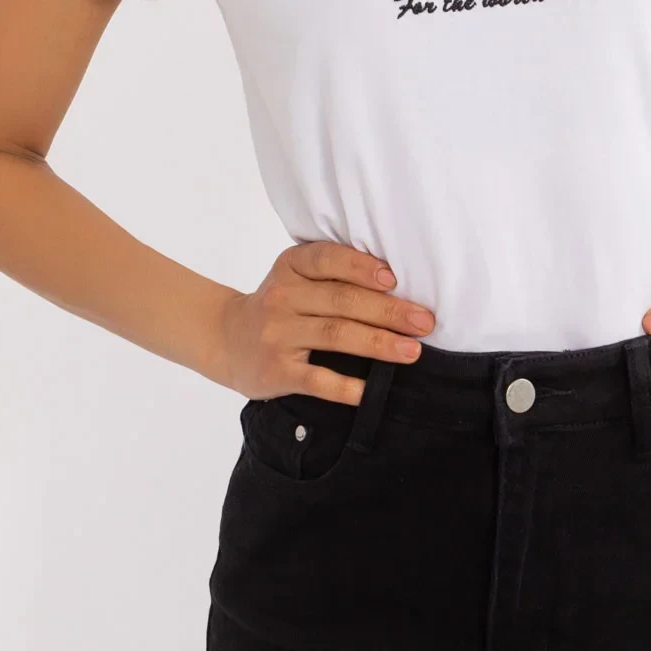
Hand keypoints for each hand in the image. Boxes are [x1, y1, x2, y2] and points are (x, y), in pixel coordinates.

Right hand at [210, 240, 434, 404]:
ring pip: (335, 336)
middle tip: (424, 321)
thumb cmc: (280, 306)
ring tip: (412, 351)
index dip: (362, 267)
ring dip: (379, 343)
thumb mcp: (295, 278)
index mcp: (290, 266)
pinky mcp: (276, 371)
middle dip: (389, 311)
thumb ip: (334, 276)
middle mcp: (282, 297)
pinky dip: (347, 386)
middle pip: (342, 301)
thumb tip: (399, 286)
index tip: (394, 280)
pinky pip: (317, 379)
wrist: (225, 339)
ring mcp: (278, 335)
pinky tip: (371, 390)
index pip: (328, 259)